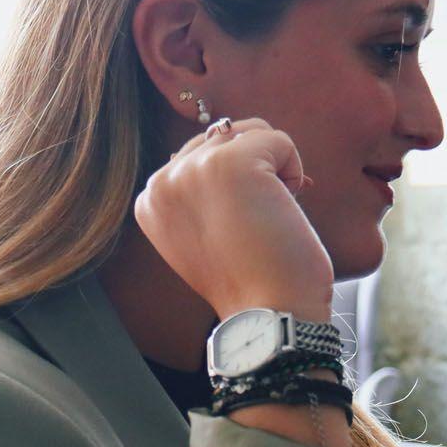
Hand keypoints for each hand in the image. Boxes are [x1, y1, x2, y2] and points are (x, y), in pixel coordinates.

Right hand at [134, 118, 333, 321]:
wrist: (269, 314)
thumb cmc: (253, 280)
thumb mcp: (207, 232)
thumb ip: (204, 189)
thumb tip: (236, 137)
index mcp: (151, 198)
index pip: (202, 153)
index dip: (237, 183)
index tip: (239, 227)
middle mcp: (163, 179)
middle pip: (225, 136)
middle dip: (257, 170)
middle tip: (260, 222)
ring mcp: (194, 168)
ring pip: (252, 132)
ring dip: (275, 168)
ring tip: (270, 213)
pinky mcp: (232, 163)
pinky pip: (280, 140)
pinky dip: (296, 171)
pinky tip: (284, 210)